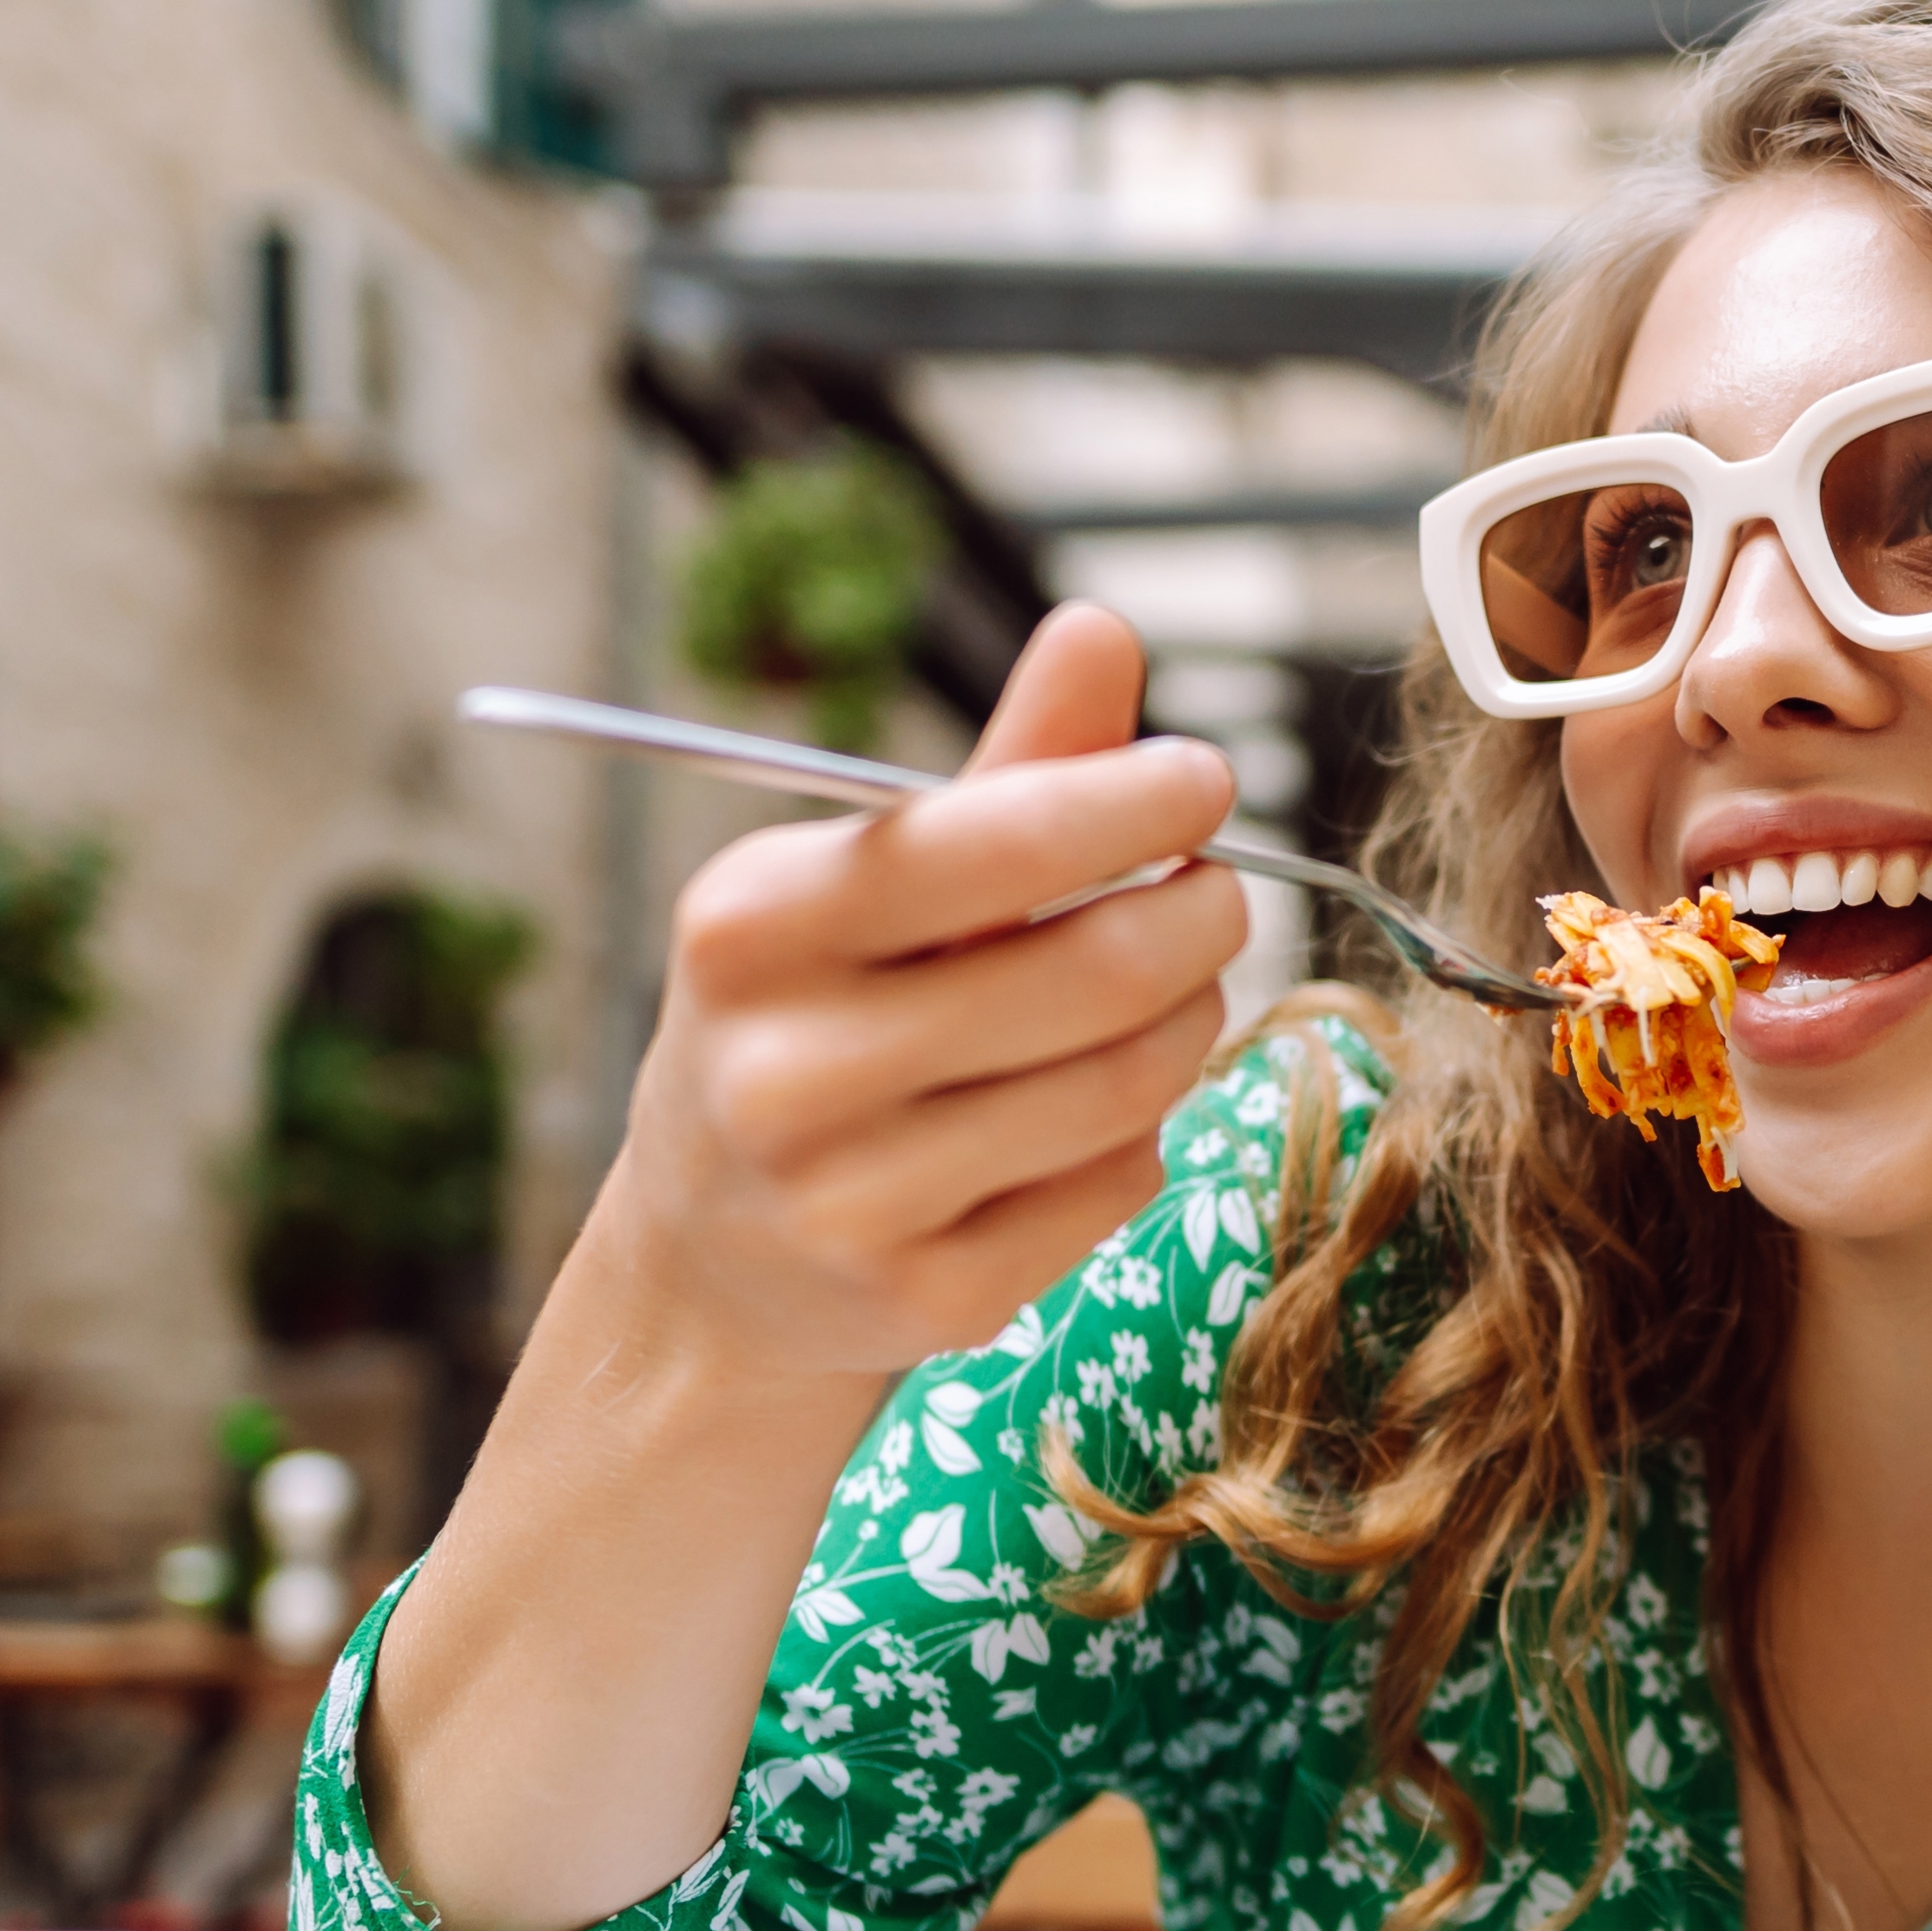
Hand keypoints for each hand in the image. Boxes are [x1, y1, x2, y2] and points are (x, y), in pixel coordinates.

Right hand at [589, 601, 1247, 1400]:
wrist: (714, 1254)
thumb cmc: (816, 1019)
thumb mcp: (868, 886)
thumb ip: (1004, 770)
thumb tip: (1103, 632)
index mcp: (755, 926)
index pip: (990, 842)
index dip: (1130, 804)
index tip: (1201, 781)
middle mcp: (784, 1067)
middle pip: (1094, 973)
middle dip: (1198, 920)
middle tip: (1217, 899)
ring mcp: (851, 1199)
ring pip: (1125, 1086)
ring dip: (1188, 1023)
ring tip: (1172, 992)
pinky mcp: (926, 1298)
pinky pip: (1114, 1186)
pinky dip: (1140, 1134)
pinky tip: (1098, 1110)